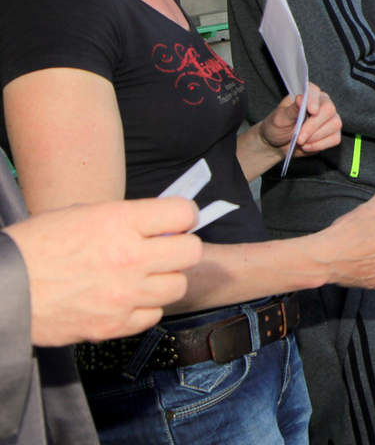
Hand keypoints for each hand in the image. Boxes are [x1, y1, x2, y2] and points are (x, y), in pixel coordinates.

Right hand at [6, 197, 202, 345]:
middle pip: (191, 252)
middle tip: (164, 249)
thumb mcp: (82, 215)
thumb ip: (126, 219)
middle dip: (181, 248)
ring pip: (177, 286)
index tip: (176, 221)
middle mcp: (129, 258)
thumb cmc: (35, 246)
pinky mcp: (113, 326)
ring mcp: (123, 295)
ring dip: (165, 279)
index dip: (183, 216)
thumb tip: (159, 225)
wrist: (2, 288)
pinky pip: (152, 316)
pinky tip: (126, 298)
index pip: (183, 213)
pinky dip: (145, 308)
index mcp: (119, 223)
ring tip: (143, 276)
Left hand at [260, 83, 341, 156]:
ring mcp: (330, 118)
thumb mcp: (280, 118)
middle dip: (313, 126)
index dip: (314, 100)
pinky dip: (319, 145)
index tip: (312, 111)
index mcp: (308, 94)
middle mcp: (322, 103)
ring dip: (315, 137)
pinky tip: (307, 146)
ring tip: (300, 142)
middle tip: (299, 138)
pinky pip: (334, 138)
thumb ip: (292, 109)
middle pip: (329, 109)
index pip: (314, 92)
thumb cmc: (278, 126)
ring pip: (334, 124)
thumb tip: (301, 98)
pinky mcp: (333, 133)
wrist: (278, 143)